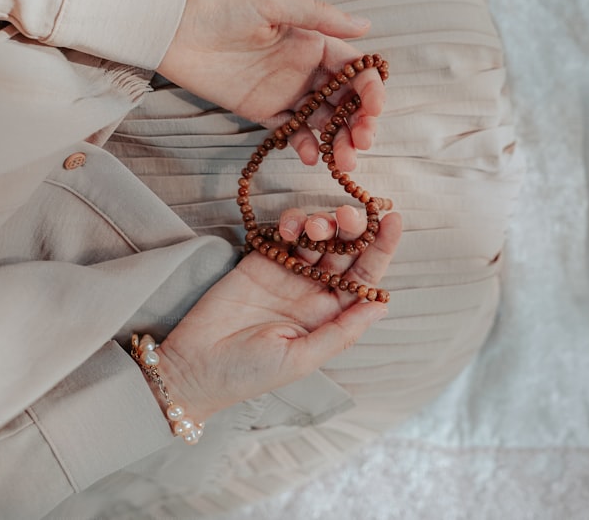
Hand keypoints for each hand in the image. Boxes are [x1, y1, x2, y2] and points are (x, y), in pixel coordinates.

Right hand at [155, 206, 401, 421]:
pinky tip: (290, 229)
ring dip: (322, 223)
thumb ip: (341, 331)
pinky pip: (284, 233)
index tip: (394, 219)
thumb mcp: (301, 358)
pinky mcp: (260, 259)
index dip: (382, 248)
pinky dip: (292, 223)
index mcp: (332, 316)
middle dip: (353, 227)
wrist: (193, 366)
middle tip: (347, 216)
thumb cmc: (250, 373)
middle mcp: (315, 291)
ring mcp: (288, 273)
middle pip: (345, 250)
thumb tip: (381, 304)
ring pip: (317, 236)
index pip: (365, 277)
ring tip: (313, 228)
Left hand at [156, 0, 385, 171]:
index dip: (370, 90)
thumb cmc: (223, 8)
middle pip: (345, 102)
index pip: (354, 70)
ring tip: (343, 162)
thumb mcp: (273, 3)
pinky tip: (312, 156)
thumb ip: (319, 16)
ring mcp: (287, 93)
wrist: (175, 29)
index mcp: (314, 43)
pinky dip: (306, 146)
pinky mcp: (264, 111)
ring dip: (338, 142)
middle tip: (363, 142)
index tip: (375, 109)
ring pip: (324, 122)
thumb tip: (366, 25)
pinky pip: (293, 132)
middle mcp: (306, 70)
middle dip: (359, 124)